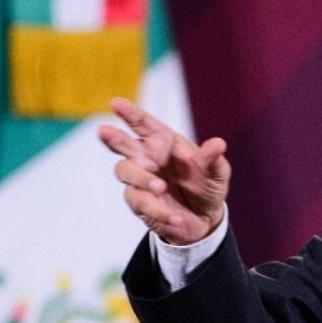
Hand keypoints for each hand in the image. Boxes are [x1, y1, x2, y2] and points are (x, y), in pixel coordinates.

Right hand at [98, 97, 230, 245]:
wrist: (204, 219)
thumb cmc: (207, 186)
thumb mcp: (217, 172)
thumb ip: (213, 159)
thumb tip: (218, 144)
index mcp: (163, 141)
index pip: (143, 123)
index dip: (129, 113)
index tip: (116, 103)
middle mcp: (146, 157)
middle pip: (122, 144)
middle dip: (113, 137)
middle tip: (103, 131)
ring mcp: (139, 179)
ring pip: (126, 172)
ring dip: (143, 179)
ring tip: (162, 188)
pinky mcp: (138, 202)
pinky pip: (140, 203)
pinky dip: (159, 210)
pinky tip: (175, 218)